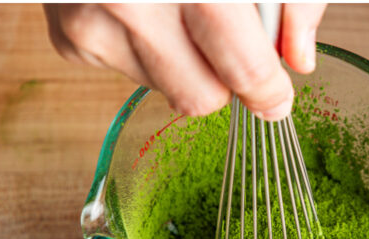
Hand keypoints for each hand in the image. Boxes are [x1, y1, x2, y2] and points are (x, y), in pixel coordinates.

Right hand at [43, 3, 326, 119]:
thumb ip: (293, 3)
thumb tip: (298, 59)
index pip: (244, 70)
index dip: (268, 92)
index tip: (276, 99)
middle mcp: (138, 2)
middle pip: (202, 96)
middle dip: (225, 78)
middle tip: (232, 43)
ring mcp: (95, 19)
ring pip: (165, 88)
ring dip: (183, 62)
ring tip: (181, 7)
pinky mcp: (70, 33)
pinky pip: (127, 69)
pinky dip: (144, 47)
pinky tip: (146, 8)